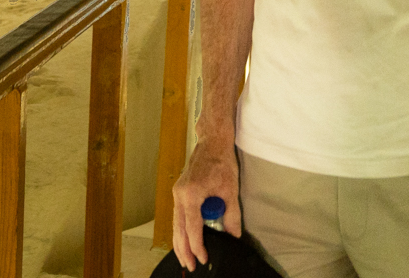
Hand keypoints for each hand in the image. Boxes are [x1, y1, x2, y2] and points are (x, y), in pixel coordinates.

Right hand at [171, 136, 240, 270]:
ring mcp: (177, 193)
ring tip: (185, 259)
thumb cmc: (221, 162)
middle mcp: (180, 195)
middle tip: (190, 266)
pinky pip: (177, 216)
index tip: (203, 258)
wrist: (212, 142)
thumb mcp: (230, 189)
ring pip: (175, 224)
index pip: (192, 228)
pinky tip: (183, 240)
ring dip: (179, 243)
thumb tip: (233, 235)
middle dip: (183, 250)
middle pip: (178, 230)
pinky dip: (179, 230)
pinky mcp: (179, 192)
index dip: (197, 246)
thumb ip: (231, 214)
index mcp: (192, 194)